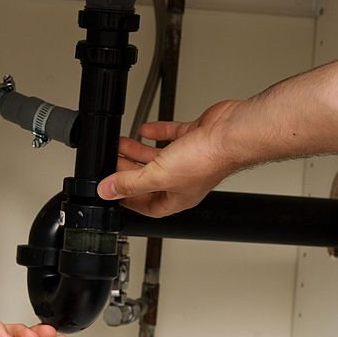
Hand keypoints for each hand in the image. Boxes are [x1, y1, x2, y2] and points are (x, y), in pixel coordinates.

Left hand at [97, 99, 244, 216]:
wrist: (230, 133)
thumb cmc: (207, 160)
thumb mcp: (158, 175)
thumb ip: (130, 182)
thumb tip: (107, 191)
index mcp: (178, 197)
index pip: (148, 206)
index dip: (129, 200)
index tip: (113, 191)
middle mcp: (185, 180)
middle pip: (150, 180)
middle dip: (129, 171)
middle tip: (113, 162)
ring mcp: (190, 158)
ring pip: (158, 158)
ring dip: (138, 151)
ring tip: (121, 144)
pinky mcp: (194, 137)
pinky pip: (171, 136)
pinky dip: (157, 132)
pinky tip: (145, 129)